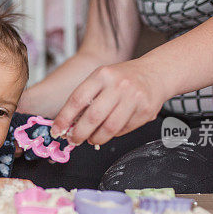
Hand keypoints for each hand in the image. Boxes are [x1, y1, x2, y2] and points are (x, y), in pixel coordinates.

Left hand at [50, 59, 165, 145]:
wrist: (155, 74)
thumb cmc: (123, 78)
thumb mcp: (101, 79)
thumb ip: (86, 98)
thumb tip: (68, 124)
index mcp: (102, 75)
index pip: (77, 99)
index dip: (64, 118)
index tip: (57, 130)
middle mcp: (118, 85)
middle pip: (93, 117)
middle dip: (79, 134)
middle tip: (74, 140)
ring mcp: (133, 98)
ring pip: (109, 128)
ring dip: (96, 138)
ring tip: (91, 138)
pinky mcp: (145, 111)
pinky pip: (123, 130)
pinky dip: (113, 135)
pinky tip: (110, 130)